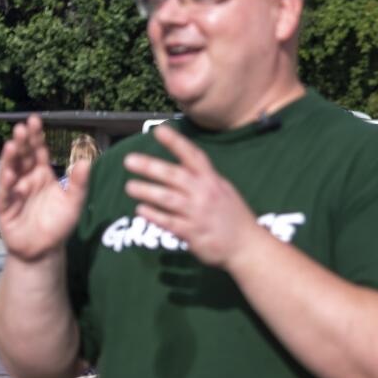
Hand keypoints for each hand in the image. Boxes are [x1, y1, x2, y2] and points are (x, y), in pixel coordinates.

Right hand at [0, 115, 88, 261]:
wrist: (45, 249)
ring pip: (10, 171)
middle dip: (21, 142)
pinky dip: (7, 184)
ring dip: (10, 159)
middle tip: (21, 128)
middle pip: (22, 157)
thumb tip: (87, 162)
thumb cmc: (58, 223)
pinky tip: (9, 174)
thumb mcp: (73, 202)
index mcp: (42, 174)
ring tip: (13, 145)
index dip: (36, 137)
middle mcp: (26, 179)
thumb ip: (79, 183)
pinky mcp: (5, 207)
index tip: (35, 120)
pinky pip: (5, 194)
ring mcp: (14, 191)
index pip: (38, 151)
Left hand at [123, 125, 261, 269]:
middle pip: (174, 176)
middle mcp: (205, 194)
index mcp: (213, 181)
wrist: (248, 247)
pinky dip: (153, 215)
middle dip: (150, 167)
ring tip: (130, 187)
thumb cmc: (234, 217)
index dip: (176, 142)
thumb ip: (204, 179)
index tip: (158, 130)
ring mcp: (198, 214)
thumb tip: (184, 165)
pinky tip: (141, 210)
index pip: (193, 156)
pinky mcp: (193, 233)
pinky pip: (169, 222)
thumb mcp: (224, 190)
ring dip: (147, 191)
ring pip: (168, 199)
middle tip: (129, 161)